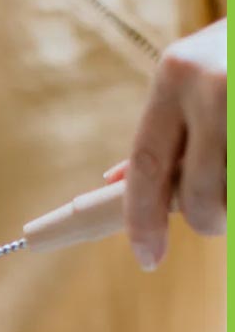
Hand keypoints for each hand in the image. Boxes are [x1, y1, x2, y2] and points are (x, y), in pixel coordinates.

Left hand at [118, 18, 225, 269]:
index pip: (146, 165)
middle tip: (218, 220)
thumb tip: (112, 182)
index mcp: (176, 74)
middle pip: (198, 192)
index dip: (142, 220)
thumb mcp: (201, 73)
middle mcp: (212, 82)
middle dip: (207, 220)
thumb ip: (167, 127)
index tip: (146, 258)